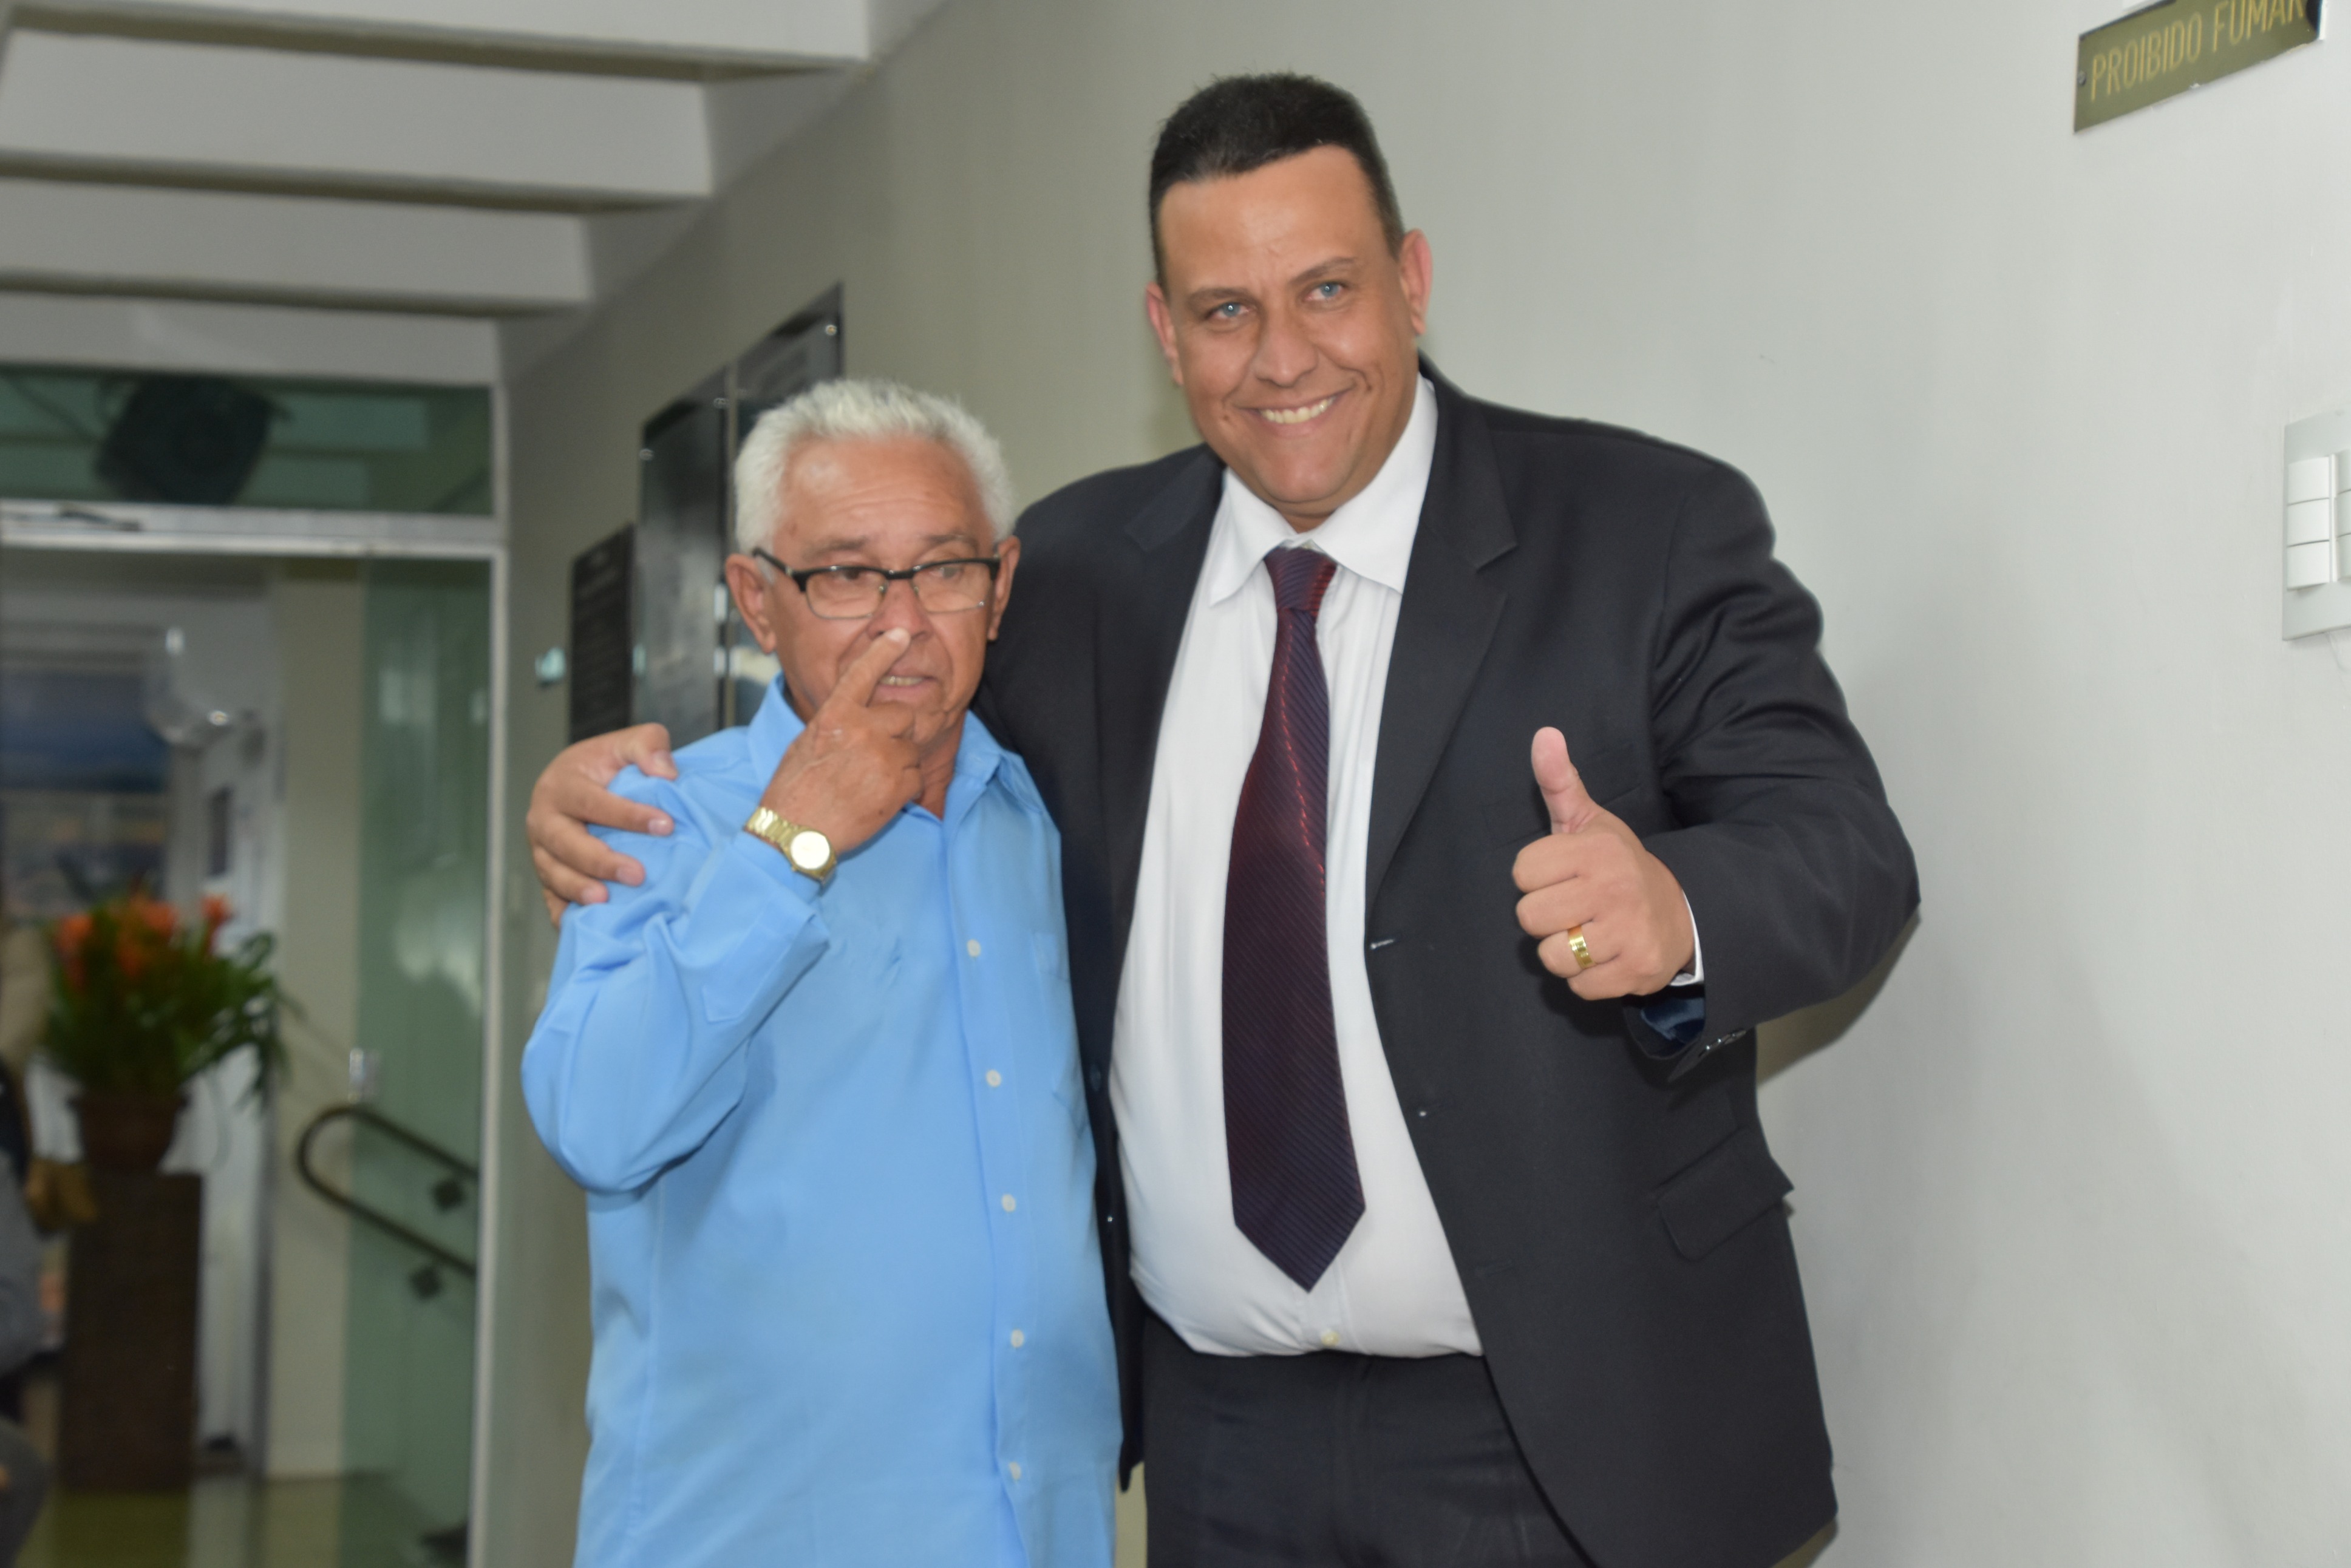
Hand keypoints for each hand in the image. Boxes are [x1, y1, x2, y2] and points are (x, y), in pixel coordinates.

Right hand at [528, 723, 677, 924]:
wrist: (579, 783)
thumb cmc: (606, 765)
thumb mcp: (627, 744)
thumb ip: (648, 745)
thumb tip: (666, 773)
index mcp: (562, 784)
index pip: (592, 801)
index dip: (628, 815)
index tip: (665, 826)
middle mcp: (544, 819)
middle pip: (566, 843)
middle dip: (600, 861)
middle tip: (637, 874)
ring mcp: (542, 850)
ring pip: (553, 873)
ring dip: (578, 888)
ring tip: (605, 901)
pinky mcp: (547, 875)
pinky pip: (550, 898)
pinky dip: (564, 914)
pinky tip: (585, 926)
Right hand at [760, 629, 924, 855]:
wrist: (796, 834)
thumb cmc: (794, 789)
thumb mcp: (807, 742)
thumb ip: (837, 721)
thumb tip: (857, 713)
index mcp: (835, 715)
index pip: (863, 673)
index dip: (884, 651)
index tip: (901, 634)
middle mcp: (863, 730)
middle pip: (903, 714)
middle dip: (894, 731)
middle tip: (871, 753)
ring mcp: (884, 758)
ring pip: (911, 748)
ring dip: (897, 762)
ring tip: (867, 781)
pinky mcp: (899, 786)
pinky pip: (916, 776)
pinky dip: (903, 787)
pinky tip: (877, 797)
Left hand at [1512, 727, 1694, 998]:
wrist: (1680, 914)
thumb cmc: (1618, 867)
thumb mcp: (1590, 822)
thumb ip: (1560, 783)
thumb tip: (1543, 733)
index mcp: (1596, 851)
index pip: (1522, 872)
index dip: (1533, 877)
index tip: (1560, 875)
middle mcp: (1613, 890)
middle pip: (1529, 917)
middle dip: (1544, 917)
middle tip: (1571, 908)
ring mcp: (1627, 933)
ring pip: (1551, 956)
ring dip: (1562, 951)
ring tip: (1586, 932)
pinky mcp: (1636, 971)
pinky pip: (1578, 986)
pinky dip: (1585, 978)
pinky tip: (1604, 956)